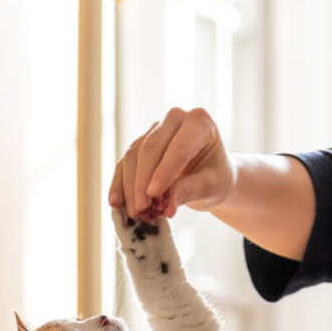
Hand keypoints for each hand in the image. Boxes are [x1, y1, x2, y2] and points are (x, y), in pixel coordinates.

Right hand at [109, 107, 236, 219]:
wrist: (210, 177)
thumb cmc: (215, 178)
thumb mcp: (210, 187)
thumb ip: (189, 192)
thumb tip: (166, 208)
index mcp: (200, 123)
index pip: (179, 147)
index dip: (164, 171)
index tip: (153, 195)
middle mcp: (175, 119)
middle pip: (151, 148)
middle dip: (143, 180)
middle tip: (140, 208)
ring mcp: (155, 129)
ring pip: (134, 155)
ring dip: (130, 185)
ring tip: (133, 211)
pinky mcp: (141, 144)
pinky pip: (125, 163)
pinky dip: (120, 184)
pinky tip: (116, 203)